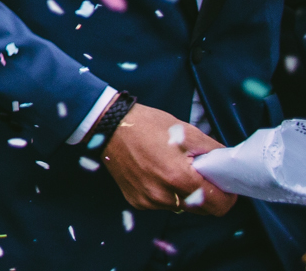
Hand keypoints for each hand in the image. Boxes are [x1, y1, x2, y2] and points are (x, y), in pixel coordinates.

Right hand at [103, 103, 235, 216]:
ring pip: (182, 208)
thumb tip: (226, 166)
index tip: (223, 184)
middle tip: (198, 174)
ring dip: (184, 194)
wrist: (108, 126)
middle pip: (201, 210)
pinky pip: (162, 204)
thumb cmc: (148, 125)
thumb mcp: (187, 131)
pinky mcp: (137, 202)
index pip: (218, 206)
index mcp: (179, 177)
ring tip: (173, 170)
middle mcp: (164, 196)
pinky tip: (156, 174)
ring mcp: (148, 201)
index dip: (227, 196)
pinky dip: (166, 193)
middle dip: (206, 195)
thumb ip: (212, 151)